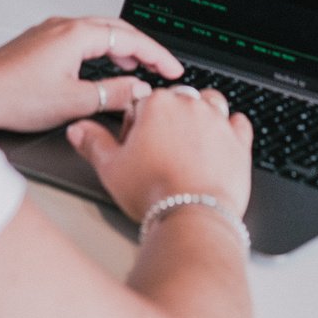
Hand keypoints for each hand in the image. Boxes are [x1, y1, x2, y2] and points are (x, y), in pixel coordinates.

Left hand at [0, 15, 183, 133]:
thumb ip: (111, 94)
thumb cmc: (14, 96)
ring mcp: (51, 31)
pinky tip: (100, 67)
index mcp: (76, 34)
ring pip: (97, 31)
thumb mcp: (72, 102)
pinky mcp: (41, 41)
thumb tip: (137, 90)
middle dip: (142, 47)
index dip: (156, 54)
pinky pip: (81, 38)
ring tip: (136, 68)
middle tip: (160, 66)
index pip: (130, 37)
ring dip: (121, 47)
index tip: (172, 68)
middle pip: (116, 28)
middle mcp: (64, 26)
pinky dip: (100, 49)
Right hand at [67, 85, 252, 223]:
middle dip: (168, 118)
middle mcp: (189, 105)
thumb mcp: (111, 169)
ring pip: (210, 102)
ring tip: (190, 140)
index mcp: (157, 104)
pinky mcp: (239, 141)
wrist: (192, 217)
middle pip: (176, 99)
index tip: (135, 145)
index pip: (142, 102)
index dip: (135, 125)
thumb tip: (78, 129)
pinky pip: (238, 123)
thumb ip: (93, 143)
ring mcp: (217, 121)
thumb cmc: (153, 193)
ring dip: (202, 114)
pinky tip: (221, 143)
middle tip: (159, 148)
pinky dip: (231, 129)